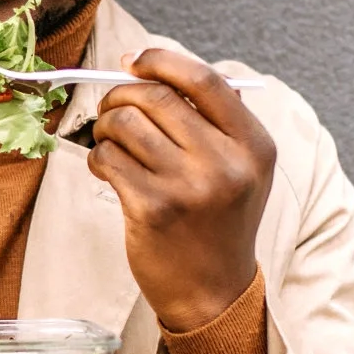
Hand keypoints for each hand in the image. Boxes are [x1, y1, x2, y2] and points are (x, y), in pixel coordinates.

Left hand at [88, 47, 276, 331]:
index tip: (134, 61)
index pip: (204, 81)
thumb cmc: (218, 222)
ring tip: (110, 141)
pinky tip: (108, 170)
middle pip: (157, 98)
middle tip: (111, 106)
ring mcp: (188, 188)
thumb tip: (148, 67)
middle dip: (122, 94)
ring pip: (125, 124)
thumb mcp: (240, 168)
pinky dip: (99, 157)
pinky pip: (108, 159)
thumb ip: (212, 119)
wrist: (213, 293)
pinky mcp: (152, 210)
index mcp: (254, 145)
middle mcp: (226, 164)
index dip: (161, 61)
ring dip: (106, 126)